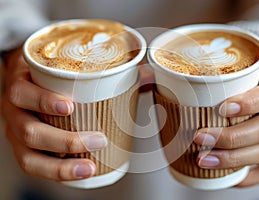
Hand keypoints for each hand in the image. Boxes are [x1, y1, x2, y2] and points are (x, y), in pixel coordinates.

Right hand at [1, 47, 106, 180]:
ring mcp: (16, 134)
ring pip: (29, 157)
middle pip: (29, 131)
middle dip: (64, 141)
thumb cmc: (47, 75)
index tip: (70, 105)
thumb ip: (98, 67)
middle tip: (98, 140)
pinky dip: (56, 172)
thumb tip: (146, 73)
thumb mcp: (60, 66)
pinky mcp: (24, 150)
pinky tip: (79, 172)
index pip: (23, 93)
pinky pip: (35, 167)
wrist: (22, 81)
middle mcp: (14, 112)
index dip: (43, 100)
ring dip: (60, 167)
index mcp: (22, 85)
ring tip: (90, 167)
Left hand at [193, 46, 258, 186]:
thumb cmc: (242, 65)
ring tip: (203, 159)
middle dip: (233, 137)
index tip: (221, 109)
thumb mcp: (228, 53)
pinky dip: (248, 174)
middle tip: (200, 137)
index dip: (250, 103)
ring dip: (235, 159)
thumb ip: (190, 61)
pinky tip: (226, 176)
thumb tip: (144, 74)